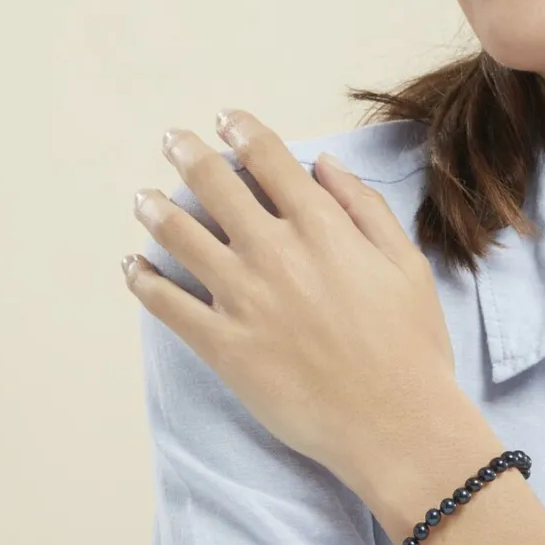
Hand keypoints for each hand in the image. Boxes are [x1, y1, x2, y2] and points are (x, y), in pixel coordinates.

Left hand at [123, 109, 456, 491]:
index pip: (270, 161)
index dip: (243, 131)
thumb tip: (326, 165)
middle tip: (173, 141)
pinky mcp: (222, 346)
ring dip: (156, 209)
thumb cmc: (412, 346)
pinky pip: (167, 305)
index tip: (226, 120)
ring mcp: (242, 299)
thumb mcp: (408, 266)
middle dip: (188, 155)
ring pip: (181, 236)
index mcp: (322, 228)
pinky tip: (132, 266)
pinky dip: (143, 280)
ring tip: (143, 198)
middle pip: (215, 186)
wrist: (395, 424)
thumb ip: (366, 209)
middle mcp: (274, 253)